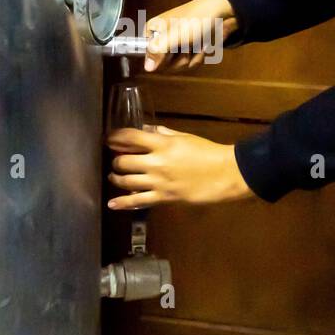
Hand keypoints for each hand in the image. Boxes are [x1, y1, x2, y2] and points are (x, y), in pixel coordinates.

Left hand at [107, 125, 254, 207]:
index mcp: (162, 143)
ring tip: (114, 177)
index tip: (109, 138)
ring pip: (126, 181)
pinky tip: (112, 204)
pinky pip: (138, 201)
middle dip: (116, 160)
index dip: (115, 137)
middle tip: (115, 160)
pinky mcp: (163, 197)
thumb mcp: (184, 136)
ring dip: (116, 178)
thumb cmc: (207, 152)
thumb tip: (146, 129)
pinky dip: (122, 203)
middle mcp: (156, 162)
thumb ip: (163, 133)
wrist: (225, 174)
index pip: (130, 137)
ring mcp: (158, 182)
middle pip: (123, 161)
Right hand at [143, 0, 238, 72]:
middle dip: (180, 57)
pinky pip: (190, 64)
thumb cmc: (199, 17)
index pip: (148, 55)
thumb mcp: (176, 34)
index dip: (161, 57)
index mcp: (154, 30)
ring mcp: (177, 46)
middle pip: (164, 64)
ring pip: (179, 66)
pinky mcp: (189, 51)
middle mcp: (163, 39)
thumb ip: (159, 50)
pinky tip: (204, 45)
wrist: (224, 14)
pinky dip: (199, 56)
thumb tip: (147, 67)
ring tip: (197, 42)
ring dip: (192, 56)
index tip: (171, 50)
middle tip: (187, 44)